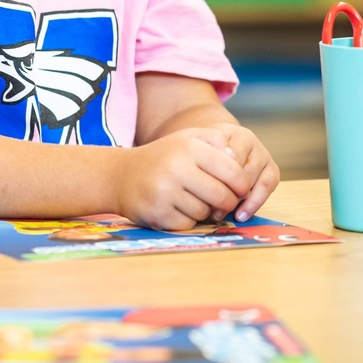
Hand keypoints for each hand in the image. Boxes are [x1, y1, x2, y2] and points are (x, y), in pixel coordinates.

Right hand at [111, 128, 249, 230]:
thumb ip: (216, 141)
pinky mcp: (157, 214)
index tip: (241, 190)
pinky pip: (188, 224)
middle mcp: (176, 168)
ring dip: (205, 211)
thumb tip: (237, 159)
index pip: (232, 171)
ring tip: (193, 200)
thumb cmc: (163, 157)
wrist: (121, 176)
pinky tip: (178, 209)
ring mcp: (165, 193)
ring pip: (205, 212)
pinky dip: (188, 220)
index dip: (242, 185)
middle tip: (224, 202)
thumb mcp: (187, 138)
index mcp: (189, 148)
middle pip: (222, 196)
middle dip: (228, 202)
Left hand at [204, 123, 279, 220]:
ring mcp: (262, 153)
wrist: (219, 147)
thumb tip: (209, 191)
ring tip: (226, 214)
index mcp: (228, 132)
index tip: (205, 195)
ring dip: (241, 200)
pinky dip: (255, 202)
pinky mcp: (272, 168)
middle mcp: (249, 139)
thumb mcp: (196, 152)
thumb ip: (200, 162)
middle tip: (214, 210)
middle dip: (228, 192)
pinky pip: (268, 185)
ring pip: (255, 177)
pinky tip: (242, 214)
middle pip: (241, 169)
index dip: (216, 178)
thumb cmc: (205, 153)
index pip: (225, 156)